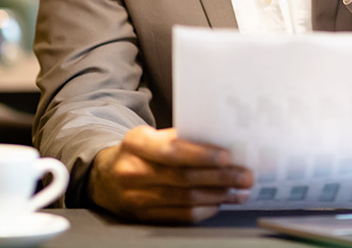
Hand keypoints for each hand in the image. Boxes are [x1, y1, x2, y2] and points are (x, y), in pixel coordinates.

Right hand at [87, 126, 252, 223]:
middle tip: (245, 176)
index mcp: (136, 143)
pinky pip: (180, 216)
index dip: (202, 155)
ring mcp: (135, 198)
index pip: (172, 151)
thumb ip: (180, 138)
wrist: (106, 176)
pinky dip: (205, 209)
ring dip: (219, 196)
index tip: (227, 156)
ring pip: (185, 199)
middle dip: (220, 177)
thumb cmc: (140, 152)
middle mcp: (132, 171)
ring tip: (240, 191)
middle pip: (183, 178)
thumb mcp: (151, 136)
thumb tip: (223, 143)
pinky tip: (220, 202)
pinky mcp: (143, 216)